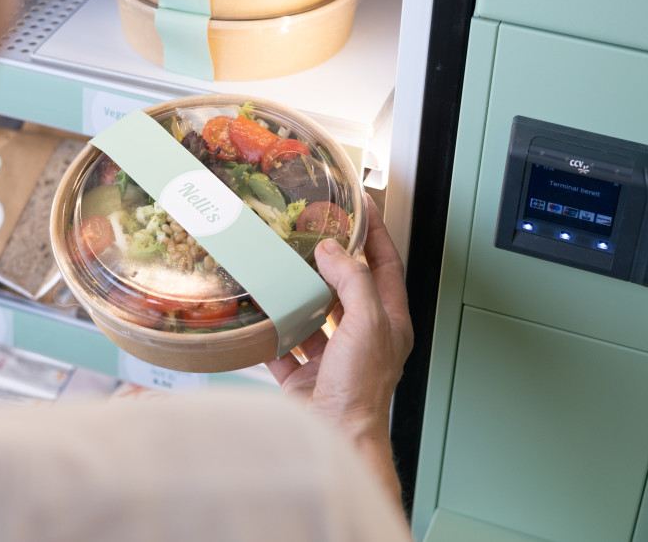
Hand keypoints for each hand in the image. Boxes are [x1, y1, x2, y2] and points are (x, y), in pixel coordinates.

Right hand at [267, 194, 412, 504]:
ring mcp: (332, 357)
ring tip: (280, 267)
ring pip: (314, 315)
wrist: (334, 439)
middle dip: (330, 260)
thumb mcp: (366, 324)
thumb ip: (352, 282)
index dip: (376, 234)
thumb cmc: (361, 391)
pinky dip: (271, 330)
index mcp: (388, 323)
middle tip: (310, 233)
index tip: (362, 208)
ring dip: (298, 294)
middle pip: (347, 287)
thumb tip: (332, 251)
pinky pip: (284, 346)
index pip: (386, 266)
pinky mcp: (304, 375)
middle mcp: (362, 338)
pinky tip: (259, 313)